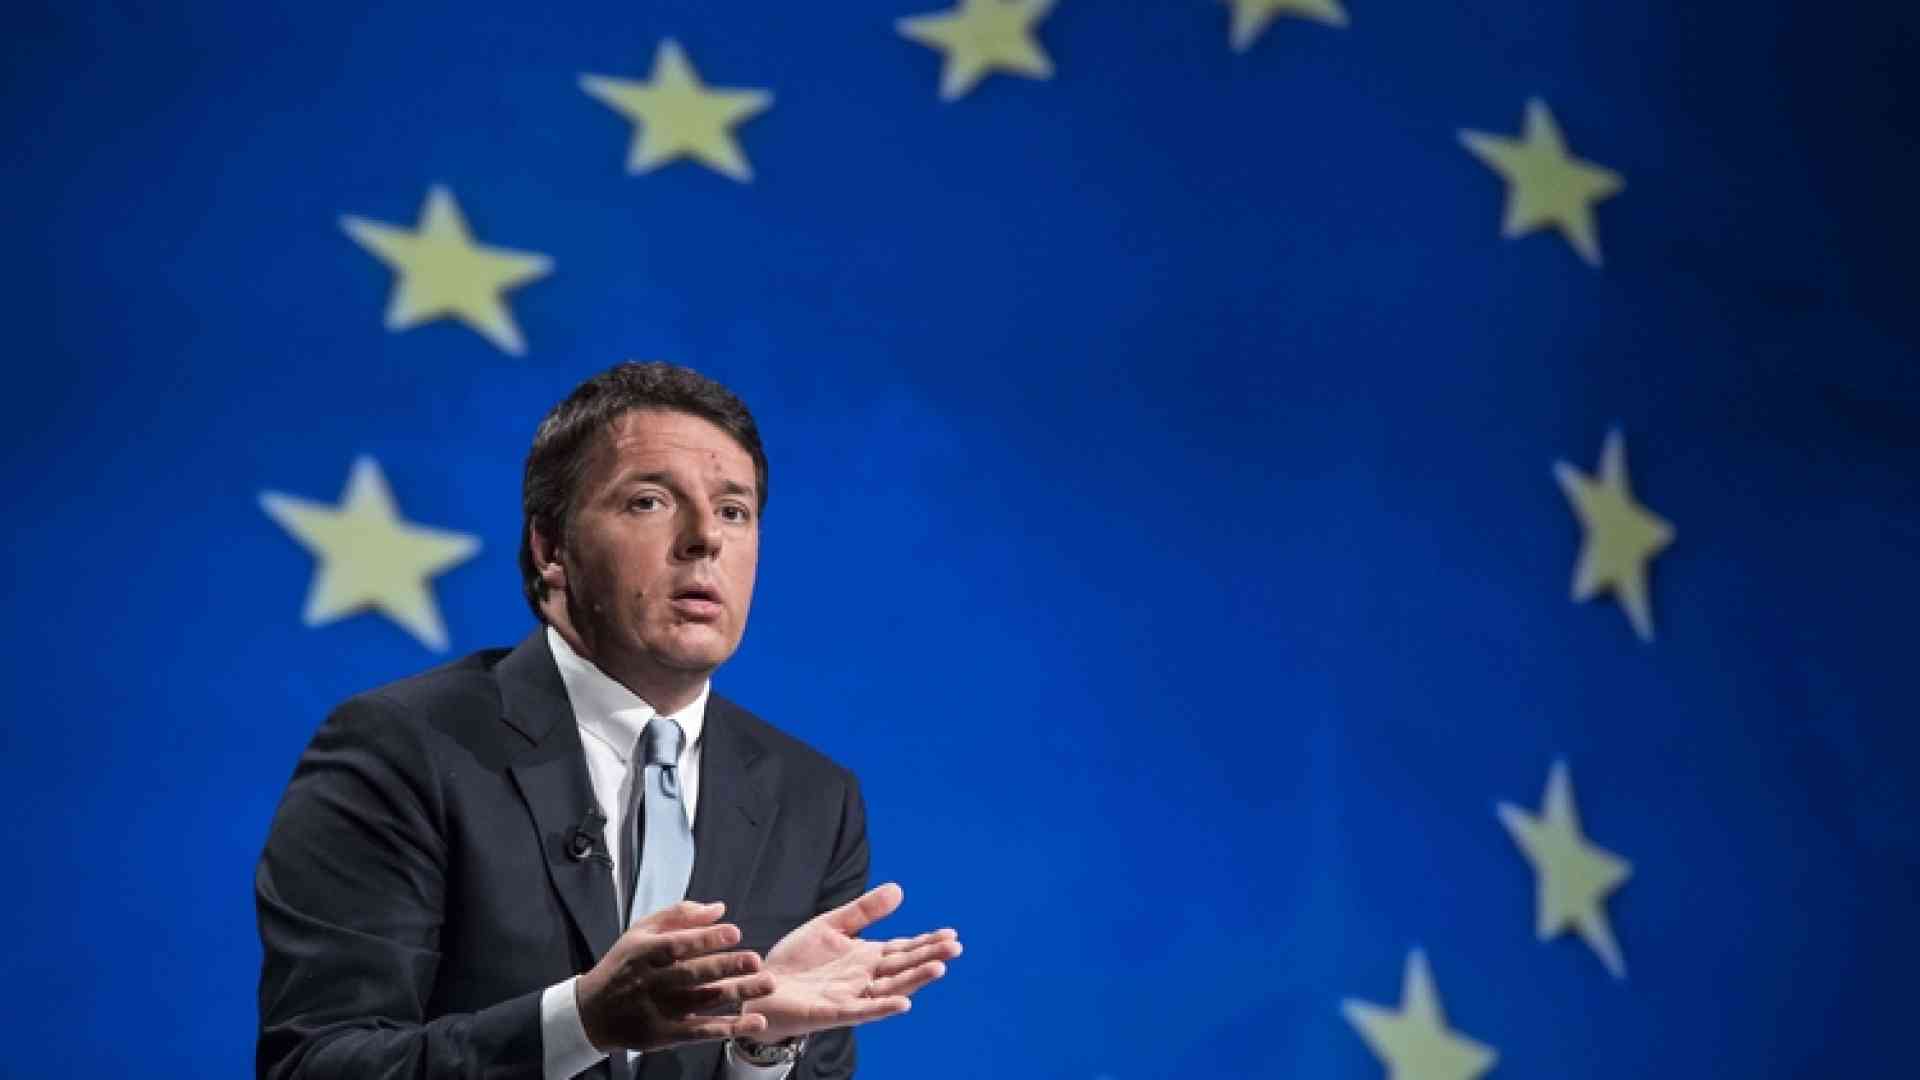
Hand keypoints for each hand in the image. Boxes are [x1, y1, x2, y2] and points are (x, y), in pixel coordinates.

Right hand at [575, 900, 775, 1051]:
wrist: (592, 1012)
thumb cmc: (624, 965)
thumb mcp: (641, 932)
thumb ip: (678, 915)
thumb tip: (719, 908)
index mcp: (644, 953)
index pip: (677, 945)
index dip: (705, 939)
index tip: (734, 932)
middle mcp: (651, 982)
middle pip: (692, 974)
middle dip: (726, 966)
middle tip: (756, 960)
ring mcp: (659, 1011)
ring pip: (703, 1001)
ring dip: (737, 993)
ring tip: (767, 985)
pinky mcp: (665, 1035)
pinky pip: (702, 1032)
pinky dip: (729, 1028)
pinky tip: (755, 1022)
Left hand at [743, 882, 962, 1043]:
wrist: (762, 985)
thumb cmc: (797, 959)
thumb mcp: (831, 925)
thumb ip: (863, 911)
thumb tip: (899, 889)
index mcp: (867, 956)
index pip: (903, 948)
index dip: (927, 942)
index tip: (952, 934)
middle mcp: (865, 978)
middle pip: (903, 967)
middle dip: (929, 957)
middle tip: (955, 947)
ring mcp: (851, 995)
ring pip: (889, 988)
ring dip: (914, 980)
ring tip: (938, 969)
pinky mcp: (833, 1011)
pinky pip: (862, 1011)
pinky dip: (882, 1008)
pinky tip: (903, 1003)